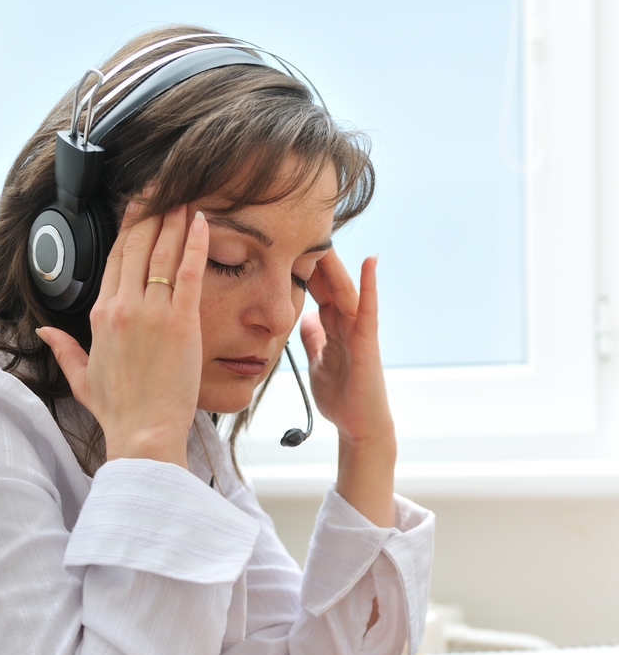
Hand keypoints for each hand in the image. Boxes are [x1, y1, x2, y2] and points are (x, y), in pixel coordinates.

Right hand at [36, 203, 208, 467]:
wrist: (143, 432)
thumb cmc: (118, 409)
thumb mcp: (81, 377)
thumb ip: (63, 348)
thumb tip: (44, 330)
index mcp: (101, 314)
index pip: (115, 257)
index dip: (129, 226)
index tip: (140, 205)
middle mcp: (123, 306)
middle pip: (137, 245)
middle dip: (152, 210)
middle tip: (165, 185)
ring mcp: (152, 313)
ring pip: (162, 252)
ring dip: (175, 219)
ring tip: (186, 194)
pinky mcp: (181, 324)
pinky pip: (188, 273)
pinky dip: (195, 244)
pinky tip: (202, 221)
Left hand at [301, 248, 393, 448]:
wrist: (358, 427)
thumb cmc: (341, 397)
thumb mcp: (318, 361)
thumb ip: (312, 337)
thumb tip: (303, 317)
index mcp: (332, 325)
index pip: (315, 288)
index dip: (301, 266)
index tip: (283, 242)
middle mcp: (347, 322)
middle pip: (329, 282)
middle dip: (315, 256)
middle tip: (298, 227)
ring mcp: (360, 331)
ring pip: (346, 289)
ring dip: (337, 263)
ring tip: (325, 236)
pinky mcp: (369, 343)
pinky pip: (369, 310)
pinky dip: (371, 286)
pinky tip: (370, 262)